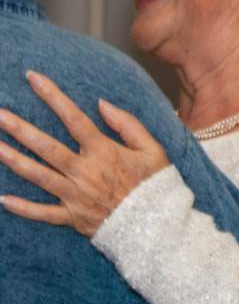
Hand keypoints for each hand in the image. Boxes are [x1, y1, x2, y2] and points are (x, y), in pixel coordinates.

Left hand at [0, 71, 168, 236]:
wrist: (157, 225)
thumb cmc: (155, 184)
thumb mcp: (153, 148)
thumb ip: (127, 124)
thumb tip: (101, 104)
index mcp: (103, 151)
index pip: (73, 118)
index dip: (52, 96)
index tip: (33, 78)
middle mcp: (84, 171)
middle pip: (45, 146)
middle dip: (19, 129)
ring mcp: (75, 195)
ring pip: (37, 176)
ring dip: (13, 160)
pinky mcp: (72, 217)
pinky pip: (42, 213)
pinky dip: (22, 208)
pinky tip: (3, 199)